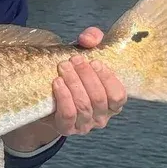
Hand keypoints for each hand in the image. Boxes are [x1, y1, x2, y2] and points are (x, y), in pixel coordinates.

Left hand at [2, 27, 126, 151]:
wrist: (48, 97)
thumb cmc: (74, 74)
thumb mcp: (85, 55)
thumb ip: (92, 41)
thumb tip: (90, 38)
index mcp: (112, 103)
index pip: (118, 96)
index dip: (108, 79)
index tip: (95, 61)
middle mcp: (102, 117)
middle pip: (99, 98)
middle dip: (86, 76)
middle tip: (74, 60)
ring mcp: (85, 125)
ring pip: (83, 106)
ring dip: (73, 84)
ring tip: (63, 67)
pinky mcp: (67, 129)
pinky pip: (68, 115)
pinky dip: (63, 97)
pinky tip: (57, 83)